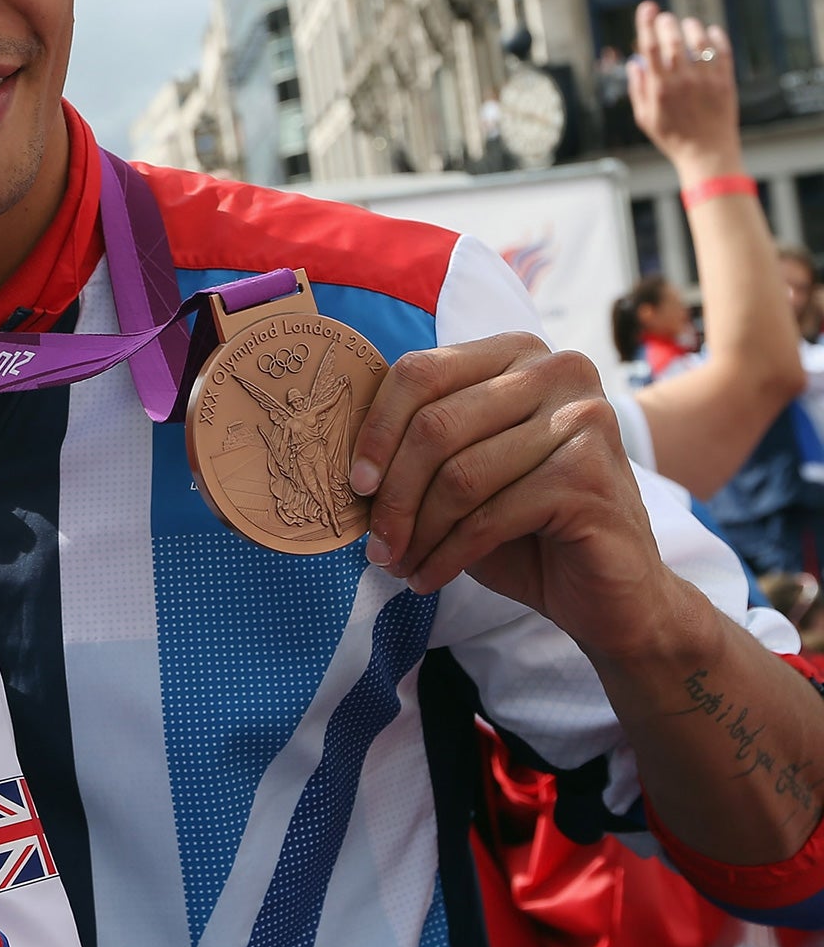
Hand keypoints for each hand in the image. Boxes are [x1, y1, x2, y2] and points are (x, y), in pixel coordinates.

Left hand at [350, 335, 670, 655]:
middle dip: (394, 496)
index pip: (421, 372)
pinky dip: (448, 555)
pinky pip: (490, 516)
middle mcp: (557, 370)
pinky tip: (429, 577)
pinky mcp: (590, 474)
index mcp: (518, 353)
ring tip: (398, 564)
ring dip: (417, 532)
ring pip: (459, 475)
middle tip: (375, 544)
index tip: (355, 486)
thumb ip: (418, 447)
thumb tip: (336, 455)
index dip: (376, 430)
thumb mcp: (464, 472)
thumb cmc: (525, 528)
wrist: (611, 592)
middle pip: (435, 426)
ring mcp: (582, 417)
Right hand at [627, 1, 739, 183]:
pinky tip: (711, 32)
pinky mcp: (725, 82)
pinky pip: (723, 52)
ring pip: (699, 42)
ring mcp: (706, 81)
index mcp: (659, 89)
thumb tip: (635, 63)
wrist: (707, 153)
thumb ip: (637, 90)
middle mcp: (683, 81)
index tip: (646, 8)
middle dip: (667, 23)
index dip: (646, 24)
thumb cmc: (673, 138)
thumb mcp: (645, 118)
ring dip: (692, 27)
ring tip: (687, 24)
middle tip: (664, 17)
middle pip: (673, 40)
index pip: (650, 48)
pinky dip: (717, 37)